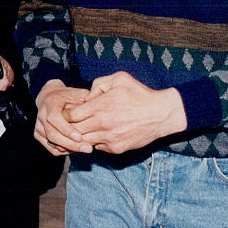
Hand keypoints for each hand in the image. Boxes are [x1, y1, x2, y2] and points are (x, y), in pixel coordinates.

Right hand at [34, 79, 91, 154]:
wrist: (51, 97)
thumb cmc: (68, 96)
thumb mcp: (78, 94)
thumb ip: (86, 101)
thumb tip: (98, 109)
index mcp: (50, 103)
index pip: (54, 118)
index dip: (66, 129)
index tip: (80, 137)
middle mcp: (41, 114)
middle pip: (52, 134)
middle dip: (70, 144)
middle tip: (88, 148)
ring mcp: (38, 125)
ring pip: (51, 142)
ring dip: (69, 148)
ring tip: (85, 149)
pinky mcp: (39, 135)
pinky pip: (51, 148)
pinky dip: (63, 151)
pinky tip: (76, 148)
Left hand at [63, 71, 186, 153]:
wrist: (161, 114)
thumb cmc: (140, 94)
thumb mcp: (119, 78)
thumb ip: (98, 84)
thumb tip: (86, 97)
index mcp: (100, 106)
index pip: (70, 115)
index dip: (66, 114)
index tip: (68, 112)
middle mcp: (102, 124)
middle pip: (73, 130)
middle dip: (69, 127)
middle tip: (71, 123)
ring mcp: (109, 138)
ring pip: (84, 141)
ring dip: (81, 136)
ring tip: (83, 129)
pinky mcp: (116, 148)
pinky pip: (97, 147)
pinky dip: (95, 142)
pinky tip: (99, 134)